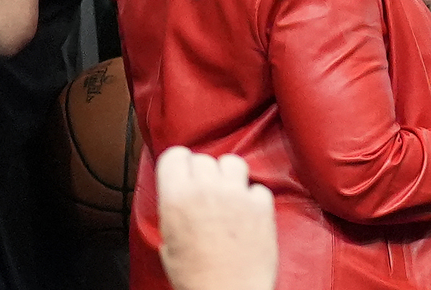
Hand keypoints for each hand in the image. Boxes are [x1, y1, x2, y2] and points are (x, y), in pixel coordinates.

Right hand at [155, 148, 277, 289]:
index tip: (181, 170)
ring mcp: (237, 195)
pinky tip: (245, 214)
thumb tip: (179, 191)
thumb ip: (174, 209)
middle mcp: (207, 189)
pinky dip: (252, 197)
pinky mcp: (262, 204)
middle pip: (204, 158)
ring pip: (233, 162)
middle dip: (202, 173)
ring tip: (225, 196)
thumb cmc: (195, 277)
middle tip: (202, 192)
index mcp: (176, 198)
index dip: (178, 164)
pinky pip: (257, 187)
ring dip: (228, 176)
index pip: (175, 154)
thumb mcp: (168, 242)